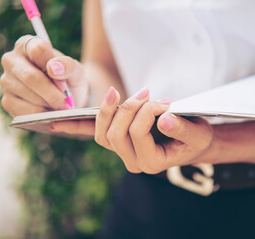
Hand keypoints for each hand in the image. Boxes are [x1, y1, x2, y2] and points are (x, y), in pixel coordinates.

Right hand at [0, 35, 88, 115]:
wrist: (68, 98)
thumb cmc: (69, 79)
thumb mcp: (75, 70)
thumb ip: (68, 65)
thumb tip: (53, 67)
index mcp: (28, 45)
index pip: (38, 49)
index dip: (55, 67)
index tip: (64, 82)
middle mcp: (12, 60)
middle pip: (31, 76)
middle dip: (53, 93)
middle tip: (67, 103)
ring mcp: (7, 81)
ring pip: (29, 95)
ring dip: (49, 104)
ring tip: (60, 106)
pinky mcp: (7, 101)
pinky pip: (25, 112)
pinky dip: (43, 115)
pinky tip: (50, 112)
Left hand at [51, 87, 213, 173]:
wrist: (191, 142)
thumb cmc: (195, 138)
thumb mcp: (198, 134)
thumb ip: (183, 128)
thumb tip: (164, 119)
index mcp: (152, 163)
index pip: (138, 132)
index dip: (147, 111)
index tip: (164, 101)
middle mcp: (134, 162)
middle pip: (115, 133)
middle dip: (129, 108)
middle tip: (147, 92)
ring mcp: (123, 153)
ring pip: (101, 134)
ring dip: (108, 110)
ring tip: (118, 92)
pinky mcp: (118, 142)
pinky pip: (94, 133)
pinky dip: (78, 125)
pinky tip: (56, 121)